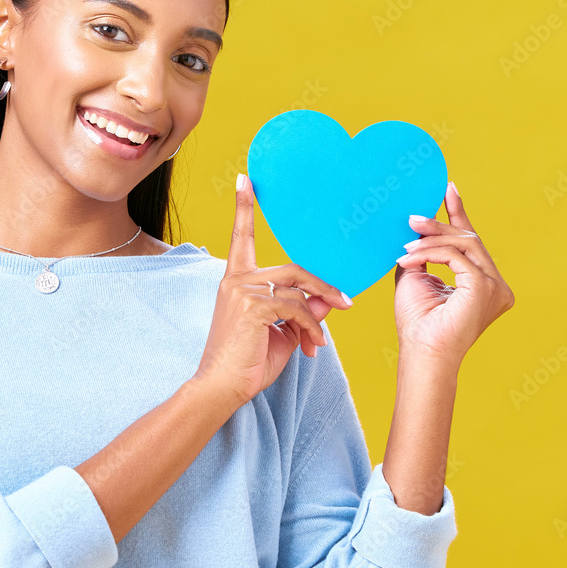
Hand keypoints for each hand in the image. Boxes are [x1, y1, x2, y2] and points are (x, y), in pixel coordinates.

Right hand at [193, 174, 353, 409]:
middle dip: (322, 286)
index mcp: (236, 281)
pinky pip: (297, 308)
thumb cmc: (246, 363)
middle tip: (345, 303)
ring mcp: (243, 291)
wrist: (221, 388)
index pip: (240, 237)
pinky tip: (312, 347)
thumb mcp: (281, 334)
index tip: (245, 179)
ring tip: (322, 339)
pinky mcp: (253, 306)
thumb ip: (302, 313)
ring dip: (319, 315)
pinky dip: (311, 328)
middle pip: (293, 269)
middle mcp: (237, 280)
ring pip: (299, 290)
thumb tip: (328, 301)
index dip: (244, 207)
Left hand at [393, 181, 514, 366]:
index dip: (459, 214)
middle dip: (439, 225)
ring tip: (405, 242)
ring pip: (463, 244)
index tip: (448, 189)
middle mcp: (496, 285)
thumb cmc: (417, 323)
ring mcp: (494, 287)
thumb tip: (414, 231)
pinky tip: (408, 258)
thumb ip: (420, 255)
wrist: (421, 353)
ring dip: (430, 239)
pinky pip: (455, 256)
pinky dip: (430, 253)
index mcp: (483, 284)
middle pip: (469, 240)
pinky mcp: (485, 288)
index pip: (471, 243)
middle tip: (412, 219)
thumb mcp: (415, 278)